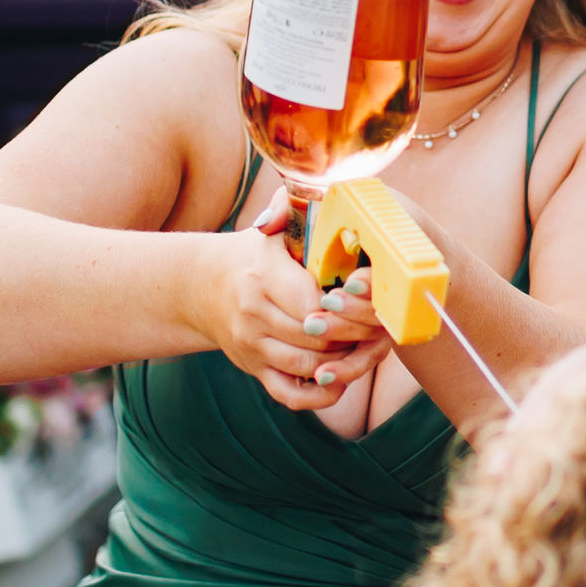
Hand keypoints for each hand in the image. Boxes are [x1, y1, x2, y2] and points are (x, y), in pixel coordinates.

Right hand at [206, 198, 393, 409]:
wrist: (204, 285)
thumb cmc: (255, 253)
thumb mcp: (272, 225)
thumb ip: (291, 204)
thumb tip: (321, 191)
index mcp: (262, 276)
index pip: (314, 303)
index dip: (348, 308)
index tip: (371, 300)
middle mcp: (253, 315)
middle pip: (317, 338)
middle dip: (355, 336)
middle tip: (381, 328)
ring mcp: (252, 346)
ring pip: (308, 366)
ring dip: (344, 362)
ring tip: (366, 348)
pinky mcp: (253, 369)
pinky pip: (288, 394)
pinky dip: (319, 395)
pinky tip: (340, 380)